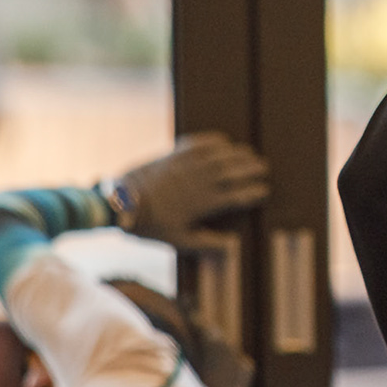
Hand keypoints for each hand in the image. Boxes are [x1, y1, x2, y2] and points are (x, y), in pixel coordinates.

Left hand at [110, 132, 269, 249]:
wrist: (121, 202)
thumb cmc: (151, 225)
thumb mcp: (178, 241)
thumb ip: (206, 244)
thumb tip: (232, 246)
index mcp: (205, 203)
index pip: (239, 195)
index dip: (254, 192)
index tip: (264, 191)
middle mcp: (201, 180)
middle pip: (235, 171)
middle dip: (252, 168)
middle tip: (264, 168)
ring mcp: (189, 164)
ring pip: (222, 155)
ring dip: (239, 153)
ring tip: (249, 153)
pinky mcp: (175, 153)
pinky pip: (200, 142)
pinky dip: (215, 140)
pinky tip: (223, 140)